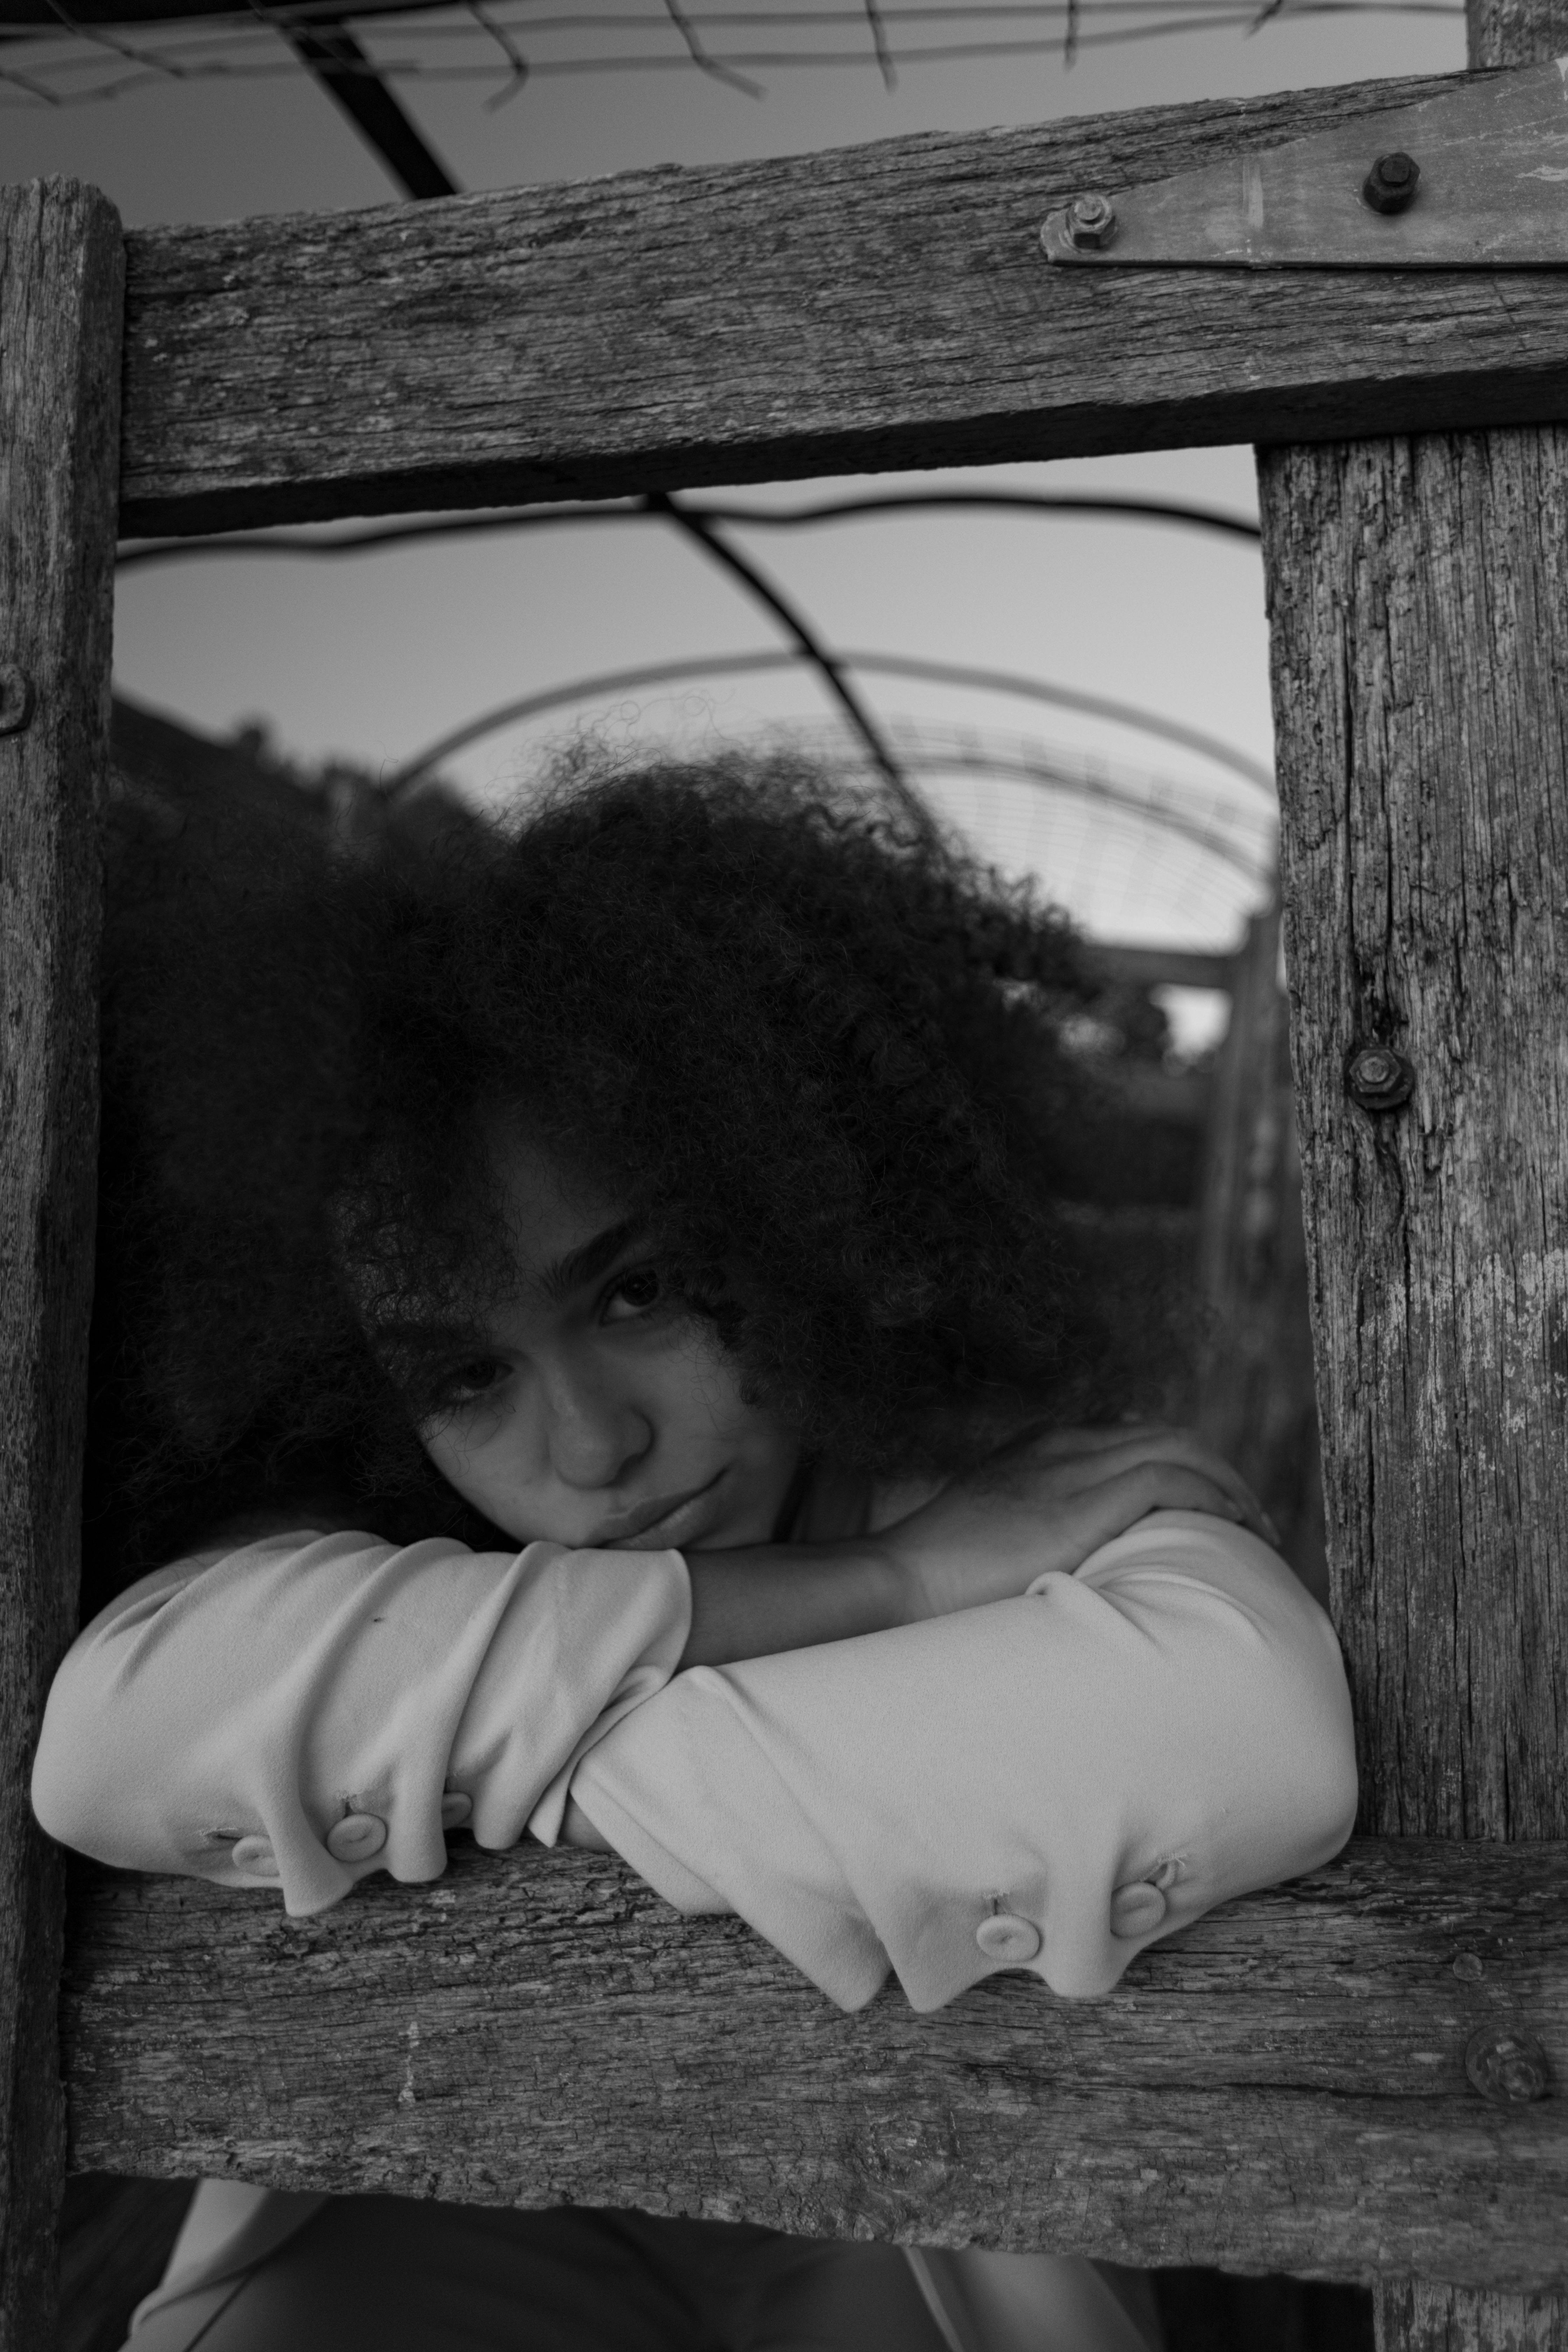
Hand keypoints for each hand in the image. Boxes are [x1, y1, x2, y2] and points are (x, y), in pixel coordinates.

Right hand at [881, 1423, 1276, 1622]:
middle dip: (1216, 1472)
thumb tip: (1071, 1573)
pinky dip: (1211, 1498)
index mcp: (1036, 1450)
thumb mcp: (989, 1542)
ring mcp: (1069, 1467)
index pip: (1128, 1436)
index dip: (1178, 1466)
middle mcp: (1058, 1446)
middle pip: (1164, 1435)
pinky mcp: (1082, 1502)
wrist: (897, 1582)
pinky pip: (1169, 1479)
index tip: (1205, 1510)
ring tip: (1255, 1531)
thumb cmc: (934, 1584)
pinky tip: (1232, 1529)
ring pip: (1178, 1447)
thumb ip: (1032, 1538)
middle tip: (1248, 1523)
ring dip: (1227, 1484)